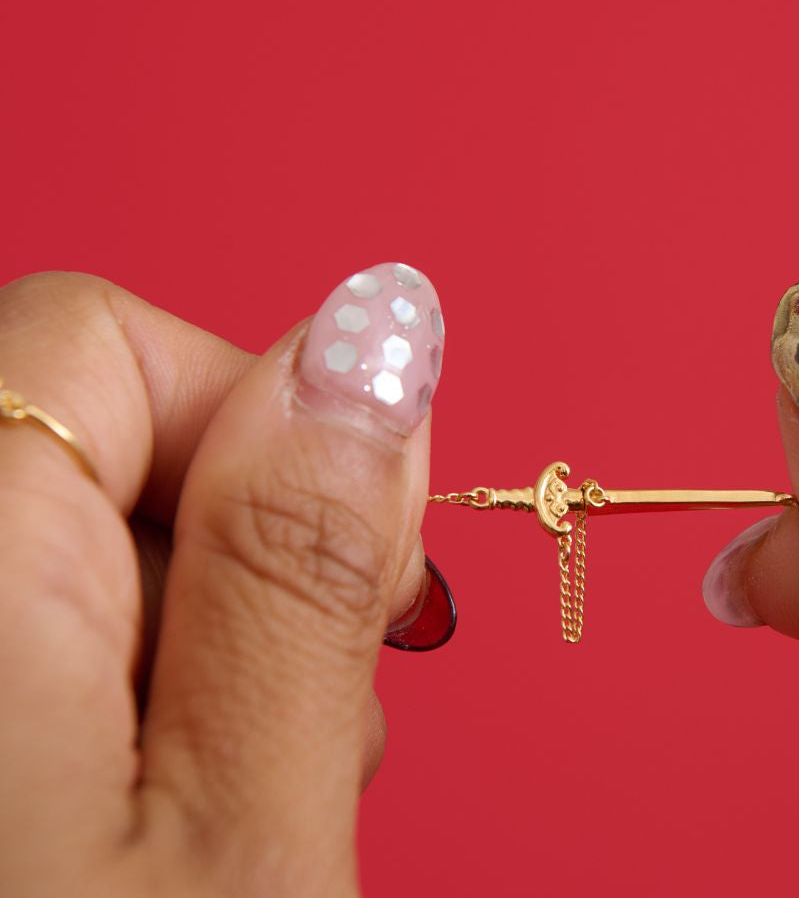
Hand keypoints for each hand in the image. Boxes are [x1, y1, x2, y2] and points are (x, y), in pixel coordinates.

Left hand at [0, 266, 444, 896]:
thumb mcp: (243, 844)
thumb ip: (298, 572)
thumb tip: (374, 333)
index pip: (97, 339)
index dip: (263, 424)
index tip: (349, 567)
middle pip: (89, 443)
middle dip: (243, 548)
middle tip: (306, 708)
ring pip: (74, 557)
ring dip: (201, 640)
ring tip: (232, 796)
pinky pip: (44, 649)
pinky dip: (132, 703)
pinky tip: (163, 816)